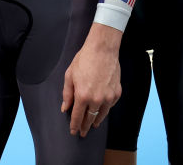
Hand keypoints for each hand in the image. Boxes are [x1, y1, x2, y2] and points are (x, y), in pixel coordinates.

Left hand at [61, 23, 121, 137]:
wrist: (102, 49)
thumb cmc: (84, 60)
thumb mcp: (69, 75)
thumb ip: (67, 94)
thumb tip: (65, 108)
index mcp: (82, 96)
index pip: (77, 117)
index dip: (75, 126)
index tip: (73, 131)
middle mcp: (96, 99)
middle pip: (90, 119)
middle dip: (85, 127)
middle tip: (82, 132)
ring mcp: (108, 97)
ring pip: (102, 114)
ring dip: (96, 120)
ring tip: (93, 124)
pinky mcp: (117, 93)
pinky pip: (110, 105)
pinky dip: (105, 108)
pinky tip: (102, 109)